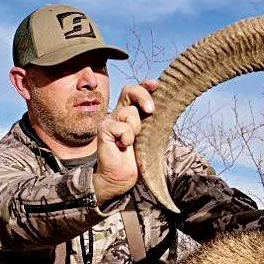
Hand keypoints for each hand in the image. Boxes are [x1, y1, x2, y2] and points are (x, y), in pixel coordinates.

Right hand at [93, 79, 157, 204]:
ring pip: (128, 112)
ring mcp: (110, 121)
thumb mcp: (147, 137)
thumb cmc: (135, 160)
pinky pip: (121, 126)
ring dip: (135, 129)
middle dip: (143, 96)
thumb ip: (150, 121)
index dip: (145, 86)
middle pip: (129, 90)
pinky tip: (122, 147)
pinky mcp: (104, 130)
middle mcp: (118, 114)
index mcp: (129, 114)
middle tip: (151, 110)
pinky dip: (126, 137)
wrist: (120, 178)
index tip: (156, 85)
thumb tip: (160, 109)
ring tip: (130, 143)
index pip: (134, 93)